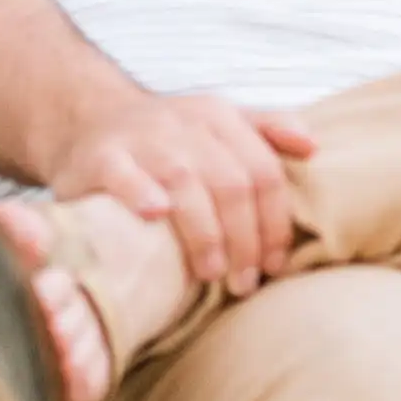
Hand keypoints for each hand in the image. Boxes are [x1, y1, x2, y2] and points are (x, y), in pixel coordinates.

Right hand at [47, 89, 316, 294]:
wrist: (88, 118)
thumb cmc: (165, 138)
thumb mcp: (217, 122)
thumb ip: (266, 130)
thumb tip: (313, 148)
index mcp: (218, 118)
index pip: (263, 172)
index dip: (274, 223)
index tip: (274, 266)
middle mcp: (184, 125)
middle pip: (231, 183)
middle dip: (245, 239)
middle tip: (244, 282)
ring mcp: (142, 139)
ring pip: (185, 182)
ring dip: (204, 232)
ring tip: (211, 273)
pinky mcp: (102, 157)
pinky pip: (124, 174)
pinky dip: (140, 193)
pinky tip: (156, 216)